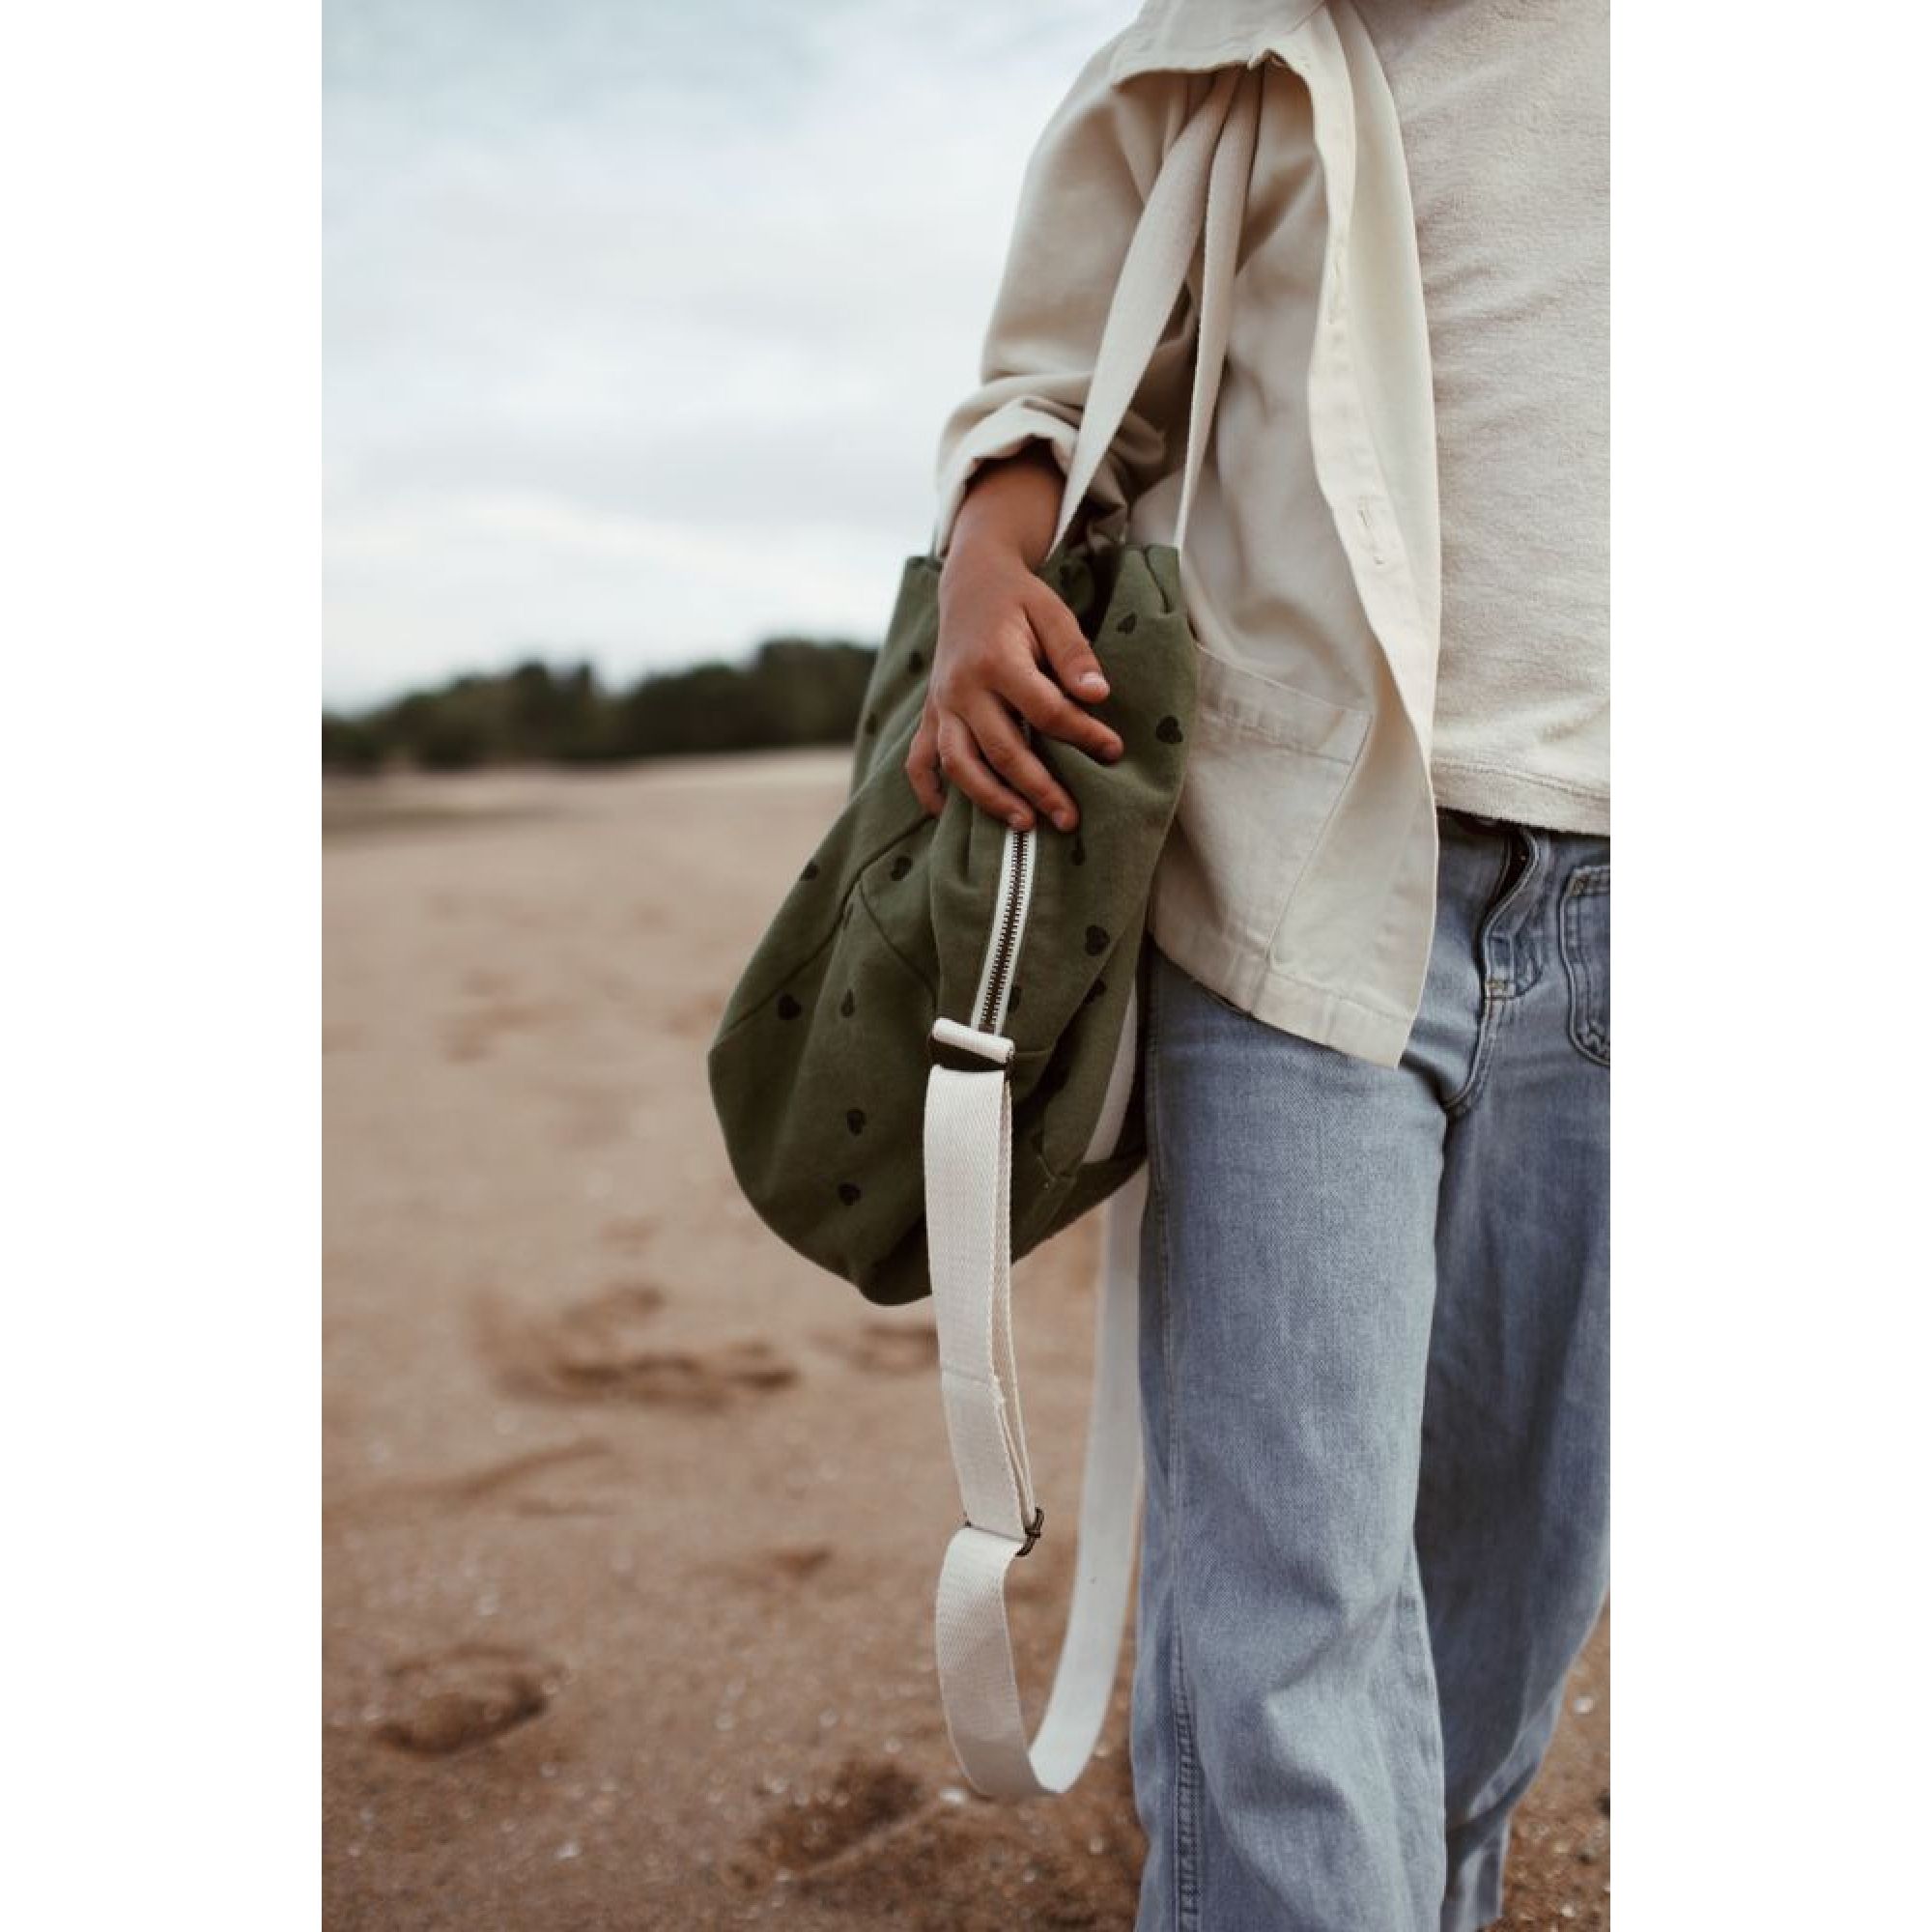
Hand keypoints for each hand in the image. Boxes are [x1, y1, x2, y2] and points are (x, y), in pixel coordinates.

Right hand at [905, 538, 1123, 832]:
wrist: (969, 582)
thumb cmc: (1019, 601)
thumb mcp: (1053, 612)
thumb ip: (1075, 653)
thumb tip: (1099, 695)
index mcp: (996, 659)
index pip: (1045, 710)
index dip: (1082, 734)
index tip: (1112, 750)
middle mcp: (963, 688)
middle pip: (1003, 750)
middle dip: (1040, 788)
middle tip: (1070, 819)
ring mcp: (942, 705)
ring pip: (960, 764)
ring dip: (991, 800)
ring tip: (1025, 825)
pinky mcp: (930, 714)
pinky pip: (919, 760)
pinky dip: (929, 790)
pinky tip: (946, 815)